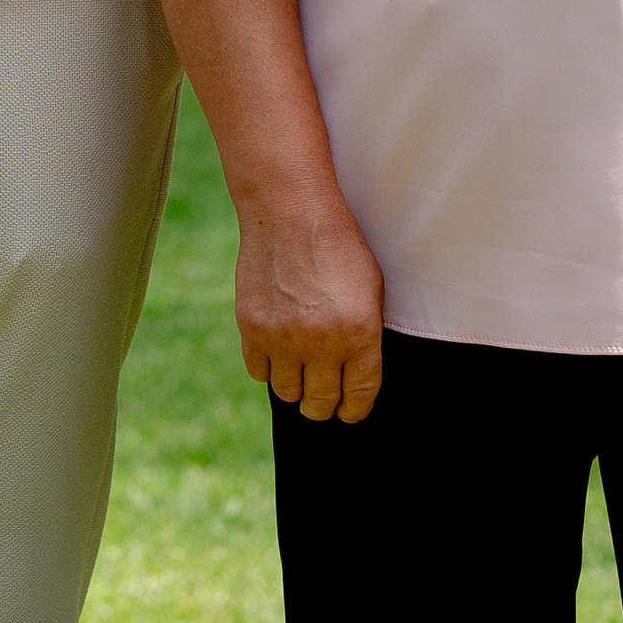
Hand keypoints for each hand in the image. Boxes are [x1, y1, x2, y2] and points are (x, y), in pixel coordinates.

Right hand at [236, 184, 385, 421]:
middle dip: (323, 407)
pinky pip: (258, 371)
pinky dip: (267, 367)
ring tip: (298, 374)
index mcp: (359, 333)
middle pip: (320, 403)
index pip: (358, 396)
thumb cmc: (337, 245)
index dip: (354, 411)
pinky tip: (276, 352)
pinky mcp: (252, 327)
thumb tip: (354, 375)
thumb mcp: (371, 289)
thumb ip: (365, 336)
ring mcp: (283, 336)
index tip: (348, 412)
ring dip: (294, 388)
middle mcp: (322, 342)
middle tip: (321, 401)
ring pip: (287, 392)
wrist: (290, 211)